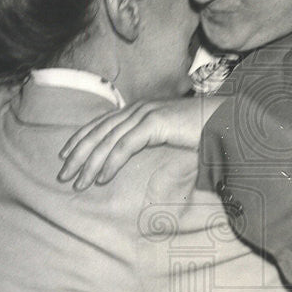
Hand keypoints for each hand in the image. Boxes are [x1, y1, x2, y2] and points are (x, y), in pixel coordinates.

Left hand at [58, 97, 224, 189]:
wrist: (228, 118)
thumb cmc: (204, 131)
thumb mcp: (172, 136)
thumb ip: (155, 142)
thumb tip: (143, 159)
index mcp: (139, 110)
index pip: (101, 123)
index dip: (80, 138)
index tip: (65, 154)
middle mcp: (138, 109)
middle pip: (98, 132)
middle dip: (78, 154)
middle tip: (63, 175)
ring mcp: (146, 114)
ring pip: (108, 140)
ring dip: (90, 163)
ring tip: (78, 182)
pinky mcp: (156, 123)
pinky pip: (127, 146)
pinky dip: (111, 162)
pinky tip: (101, 178)